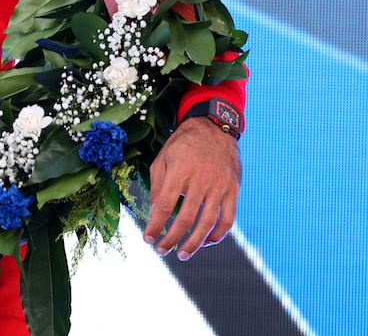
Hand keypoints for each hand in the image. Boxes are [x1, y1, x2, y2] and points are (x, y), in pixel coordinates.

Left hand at [143, 116, 240, 259]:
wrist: (214, 127)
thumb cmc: (183, 143)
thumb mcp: (164, 158)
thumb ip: (159, 184)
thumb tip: (154, 211)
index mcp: (180, 170)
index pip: (165, 205)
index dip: (155, 225)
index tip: (147, 238)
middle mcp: (201, 179)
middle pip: (185, 218)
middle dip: (172, 238)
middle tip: (161, 250)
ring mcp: (220, 185)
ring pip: (208, 222)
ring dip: (195, 243)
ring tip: (183, 254)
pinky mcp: (233, 189)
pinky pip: (228, 218)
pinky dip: (219, 234)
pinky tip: (207, 242)